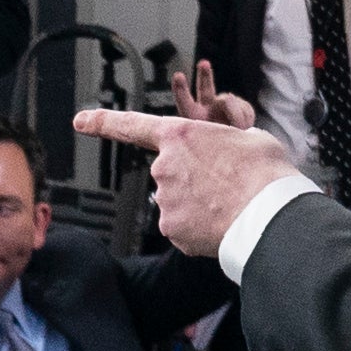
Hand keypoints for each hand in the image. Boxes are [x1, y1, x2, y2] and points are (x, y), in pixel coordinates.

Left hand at [72, 105, 294, 260]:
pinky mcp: (171, 229)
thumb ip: (224, 142)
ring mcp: (165, 199)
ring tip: (227, 205)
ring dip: (197, 205)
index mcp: (181, 135)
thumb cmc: (265, 173)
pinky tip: (219, 224)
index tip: (81, 121)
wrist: (270, 213)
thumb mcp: (250, 137)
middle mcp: (165, 166)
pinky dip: (198, 228)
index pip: (132, 126)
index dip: (103, 122)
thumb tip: (227, 156)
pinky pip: (182, 227)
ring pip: (177, 202)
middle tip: (223, 185)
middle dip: (191, 180)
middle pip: (170, 174)